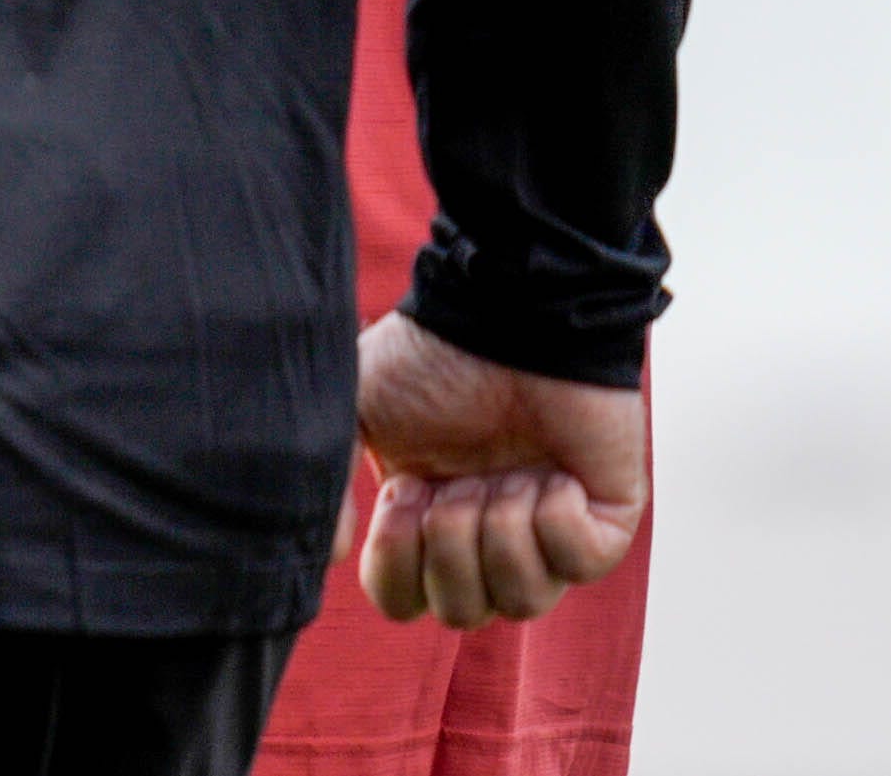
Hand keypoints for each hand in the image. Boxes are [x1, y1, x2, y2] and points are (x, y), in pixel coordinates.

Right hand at [351, 309, 648, 630]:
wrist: (510, 314)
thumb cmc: (431, 355)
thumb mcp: (353, 410)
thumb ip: (323, 483)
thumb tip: (330, 552)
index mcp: (423, 516)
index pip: (403, 599)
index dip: (397, 564)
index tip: (404, 493)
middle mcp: (483, 533)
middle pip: (462, 612)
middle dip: (450, 549)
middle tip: (453, 485)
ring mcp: (545, 528)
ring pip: (523, 602)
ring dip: (502, 533)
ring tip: (503, 477)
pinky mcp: (603, 518)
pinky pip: (579, 563)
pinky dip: (556, 521)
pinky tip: (551, 474)